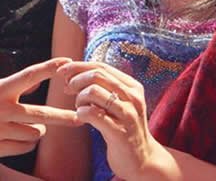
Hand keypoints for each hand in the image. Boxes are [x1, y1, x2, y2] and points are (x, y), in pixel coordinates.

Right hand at [0, 58, 80, 156]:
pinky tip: (20, 136)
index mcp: (1, 89)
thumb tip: (39, 80)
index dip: (49, 67)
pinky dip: (28, 142)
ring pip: (36, 133)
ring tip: (31, 124)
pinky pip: (26, 146)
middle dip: (63, 116)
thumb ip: (16, 84)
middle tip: (81, 117)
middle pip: (41, 114)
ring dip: (39, 129)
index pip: (29, 75)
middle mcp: (0, 109)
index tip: (68, 61)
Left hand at [59, 61, 165, 180]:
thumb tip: (73, 75)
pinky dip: (81, 113)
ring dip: (79, 98)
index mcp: (132, 86)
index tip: (63, 70)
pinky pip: (92, 114)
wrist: (142, 159)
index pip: (103, 66)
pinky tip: (82, 118)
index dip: (80, 66)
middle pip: (97, 75)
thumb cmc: (124, 128)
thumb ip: (104, 88)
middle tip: (67, 90)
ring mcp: (127, 113)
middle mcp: (132, 96)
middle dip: (76, 80)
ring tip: (80, 107)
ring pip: (93, 92)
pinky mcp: (120, 131)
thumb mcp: (120, 103)